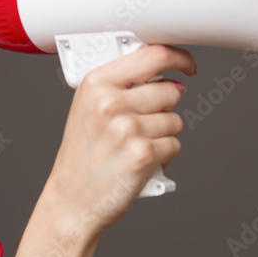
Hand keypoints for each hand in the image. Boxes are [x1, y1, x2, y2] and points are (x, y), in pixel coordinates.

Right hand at [44, 44, 195, 240]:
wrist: (71, 201)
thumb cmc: (82, 157)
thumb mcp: (89, 109)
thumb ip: (121, 86)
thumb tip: (166, 75)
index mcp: (96, 84)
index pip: (152, 55)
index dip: (178, 57)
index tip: (186, 65)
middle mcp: (110, 103)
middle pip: (170, 90)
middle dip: (165, 108)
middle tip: (141, 125)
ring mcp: (127, 128)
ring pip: (175, 120)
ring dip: (163, 135)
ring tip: (135, 146)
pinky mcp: (143, 154)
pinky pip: (174, 144)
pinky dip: (163, 155)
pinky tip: (140, 162)